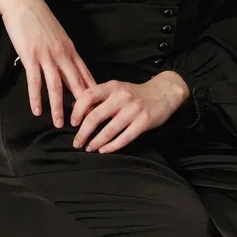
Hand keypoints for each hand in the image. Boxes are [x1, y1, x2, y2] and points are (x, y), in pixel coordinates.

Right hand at [0, 0, 97, 127]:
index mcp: (70, 48)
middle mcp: (62, 53)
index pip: (85, 74)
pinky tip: (37, 111)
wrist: (22, 1)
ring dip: (58, 107)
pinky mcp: (30, 56)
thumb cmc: (38, 17)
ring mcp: (46, 55)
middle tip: (86, 123)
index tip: (99, 107)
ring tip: (60, 123)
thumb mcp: (56, 33)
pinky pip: (35, 81)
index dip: (93, 93)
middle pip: (76, 83)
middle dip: (82, 105)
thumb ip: (63, 50)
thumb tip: (67, 66)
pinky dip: (36, 98)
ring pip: (57, 86)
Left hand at [70, 70, 189, 154]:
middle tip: (77, 142)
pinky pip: (124, 138)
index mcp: (112, 86)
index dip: (77, 110)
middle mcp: (122, 97)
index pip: (88, 96)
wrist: (163, 92)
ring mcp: (133, 110)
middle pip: (95, 116)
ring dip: (95, 142)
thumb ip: (98, 97)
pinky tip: (104, 150)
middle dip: (83, 132)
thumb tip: (74, 107)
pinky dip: (111, 146)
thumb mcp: (116, 89)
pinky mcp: (144, 122)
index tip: (73, 123)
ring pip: (109, 130)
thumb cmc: (135, 93)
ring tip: (89, 148)